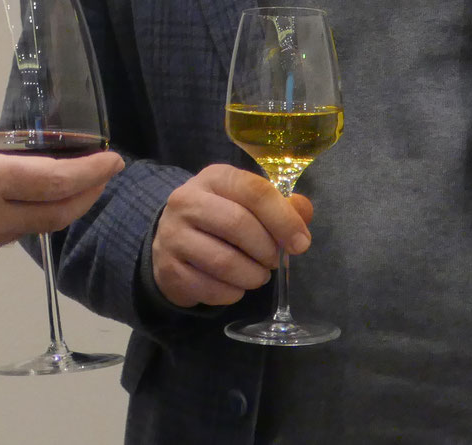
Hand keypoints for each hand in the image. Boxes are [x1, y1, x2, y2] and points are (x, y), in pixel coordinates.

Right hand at [0, 52, 124, 276]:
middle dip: (88, 194)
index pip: (53, 182)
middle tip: (105, 172)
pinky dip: (25, 217)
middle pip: (56, 215)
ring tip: (69, 182)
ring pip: (32, 229)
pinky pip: (4, 237)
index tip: (113, 158)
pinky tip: (20, 199)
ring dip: (58, 208)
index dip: (90, 172)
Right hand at [151, 164, 314, 308]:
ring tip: (257, 275)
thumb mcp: (248, 202)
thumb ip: (281, 205)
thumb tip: (302, 211)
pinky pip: (211, 288)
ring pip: (224, 261)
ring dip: (252, 276)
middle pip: (238, 224)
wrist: (172, 240)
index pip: (253, 190)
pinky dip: (233, 293)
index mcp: (214, 178)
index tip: (300, 243)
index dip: (283, 218)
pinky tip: (235, 286)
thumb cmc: (221, 218)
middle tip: (273, 261)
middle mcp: (187, 201)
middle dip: (266, 250)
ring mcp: (173, 235)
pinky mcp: (168, 269)